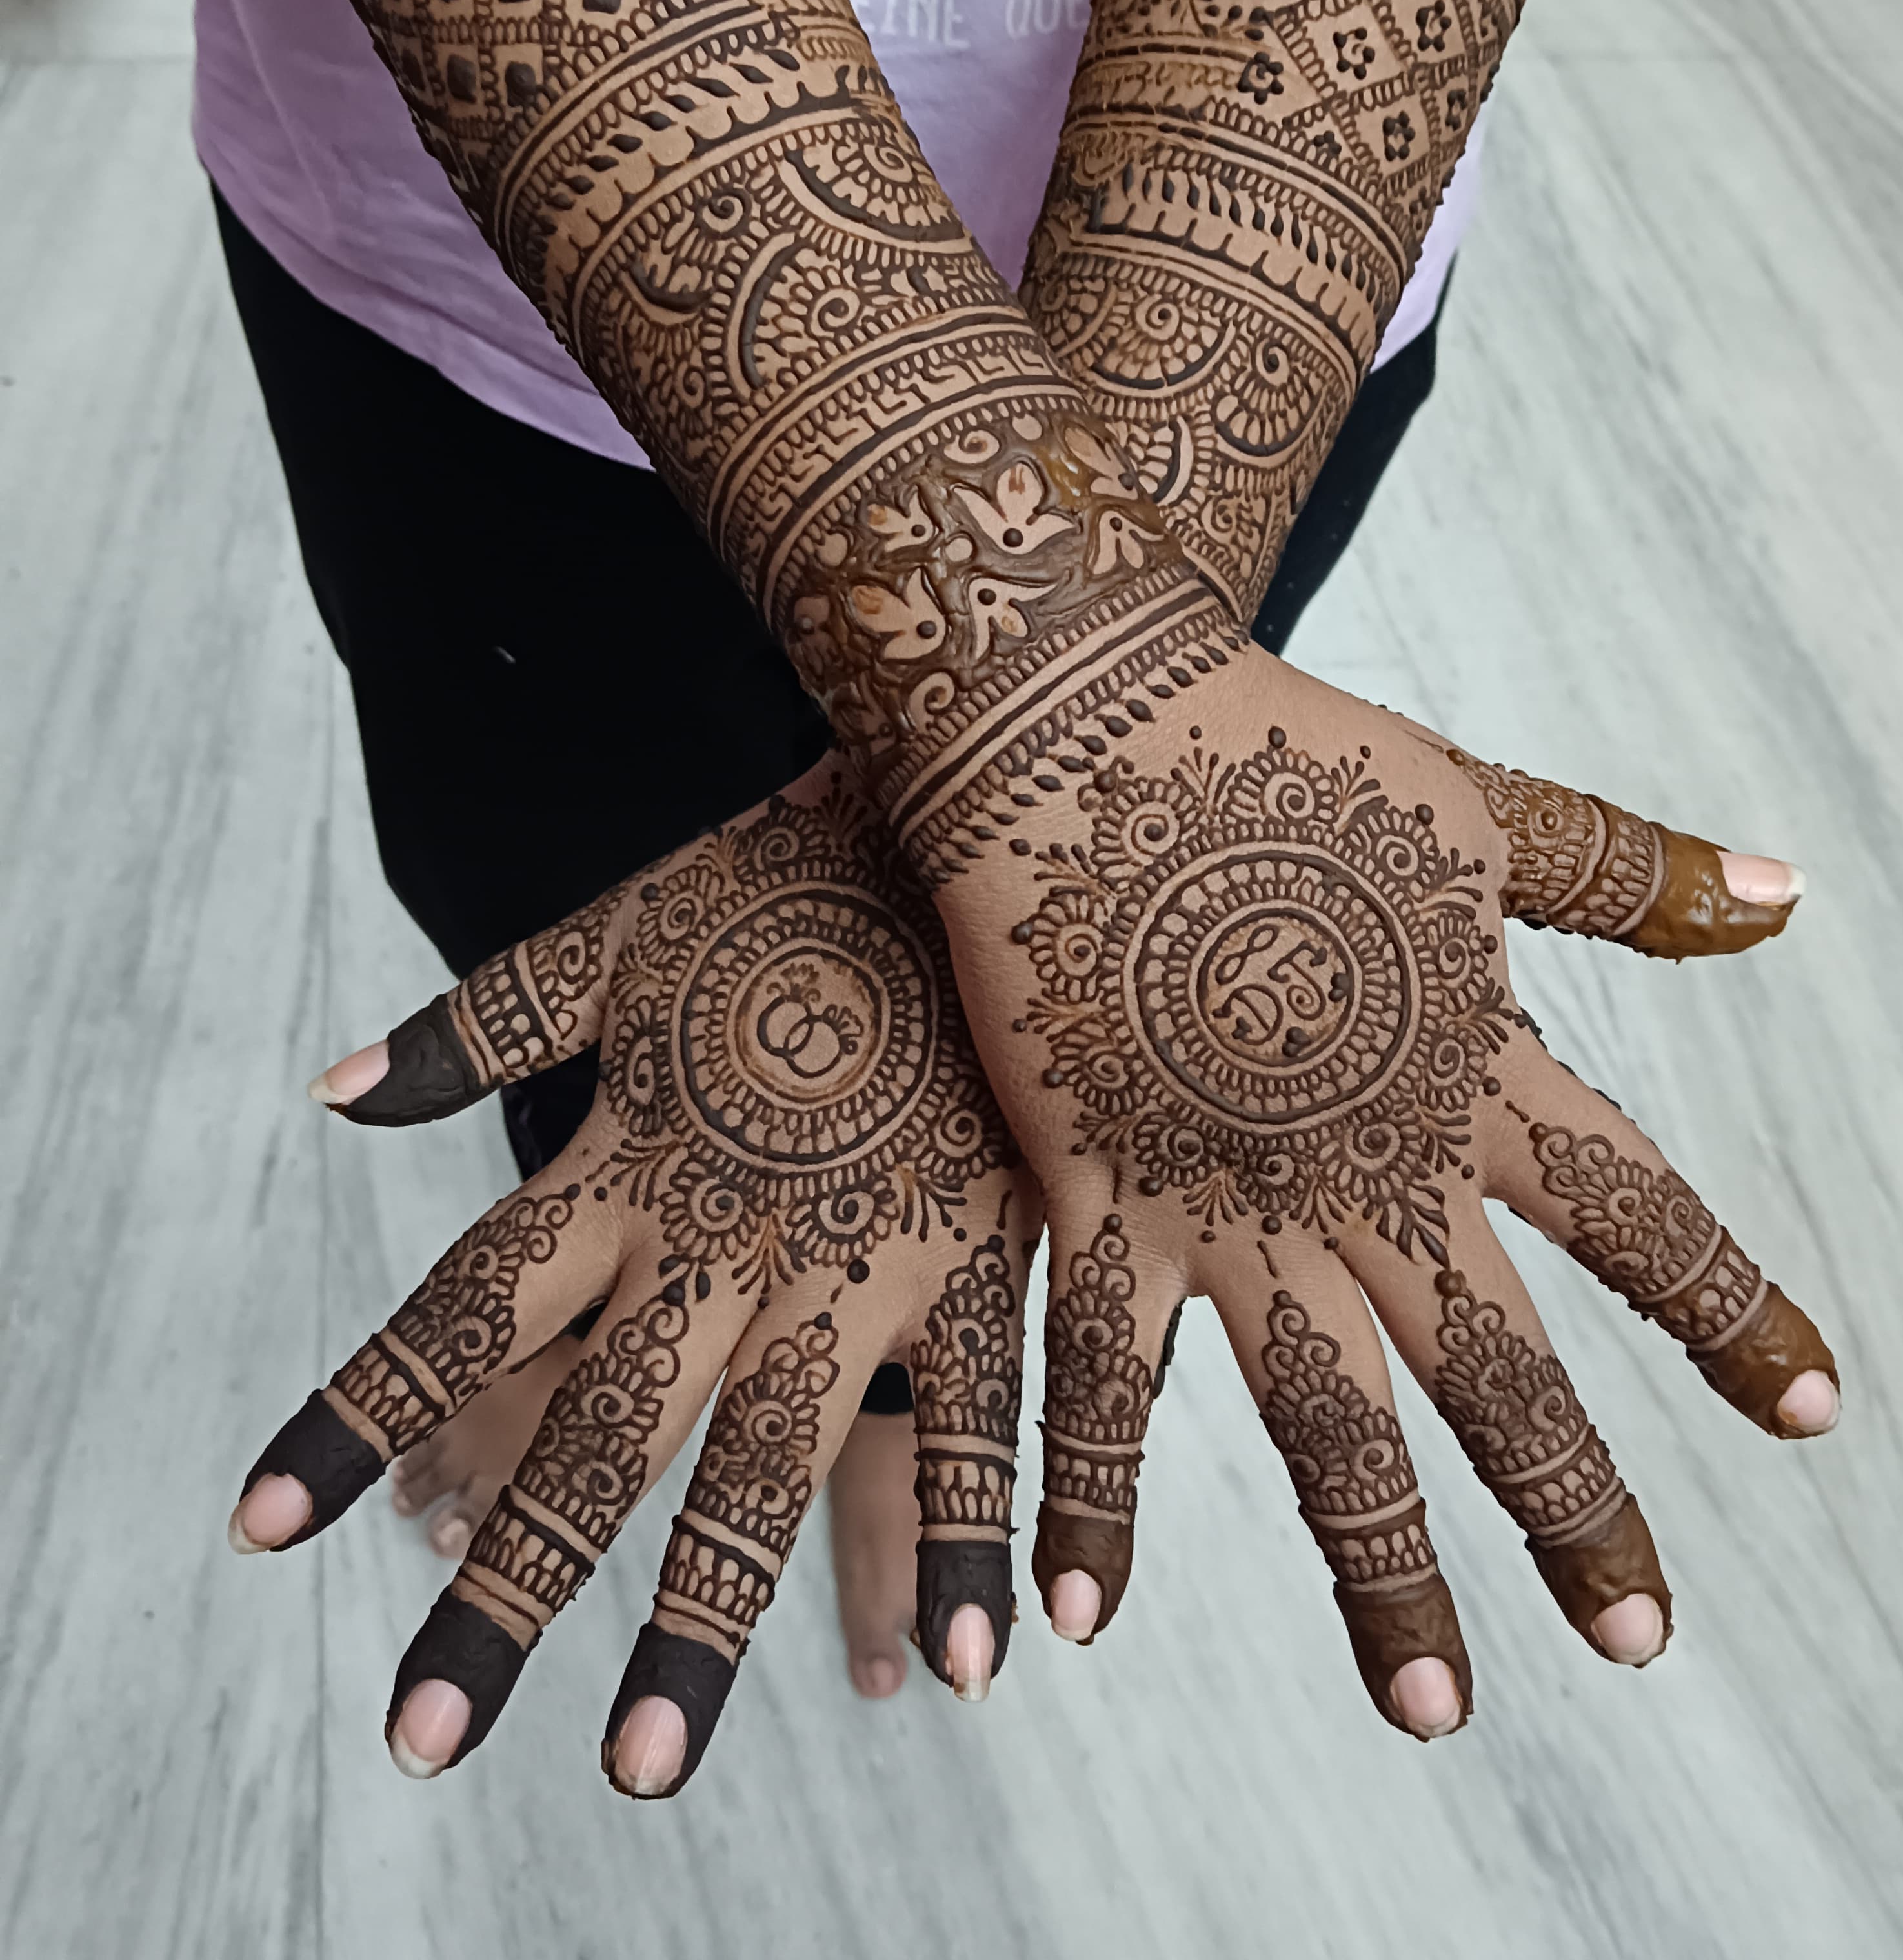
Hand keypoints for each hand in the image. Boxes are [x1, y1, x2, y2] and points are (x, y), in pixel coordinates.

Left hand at [229, 759, 1038, 1791]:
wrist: (973, 800)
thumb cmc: (791, 865)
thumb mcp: (624, 928)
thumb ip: (484, 1019)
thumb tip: (329, 1092)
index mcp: (629, 1159)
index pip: (460, 1303)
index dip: (354, 1413)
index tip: (258, 1526)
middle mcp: (724, 1234)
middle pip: (593, 1429)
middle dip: (504, 1585)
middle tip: (418, 1739)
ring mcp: (856, 1253)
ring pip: (763, 1466)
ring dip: (703, 1621)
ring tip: (642, 1763)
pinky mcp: (982, 1251)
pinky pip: (975, 1420)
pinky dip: (968, 1544)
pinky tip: (960, 1672)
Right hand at [930, 644, 1836, 1739]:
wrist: (1088, 722)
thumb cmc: (1285, 751)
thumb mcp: (1480, 811)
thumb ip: (1624, 874)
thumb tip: (1786, 893)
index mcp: (1476, 1069)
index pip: (1643, 1218)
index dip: (1734, 1316)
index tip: (1814, 1407)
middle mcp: (1376, 1164)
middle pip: (1506, 1372)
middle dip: (1578, 1509)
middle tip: (1640, 1635)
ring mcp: (1236, 1195)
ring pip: (1330, 1427)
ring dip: (1386, 1576)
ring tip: (1438, 1710)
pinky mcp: (1104, 1193)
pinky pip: (1101, 1381)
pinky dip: (1094, 1506)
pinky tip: (1084, 1626)